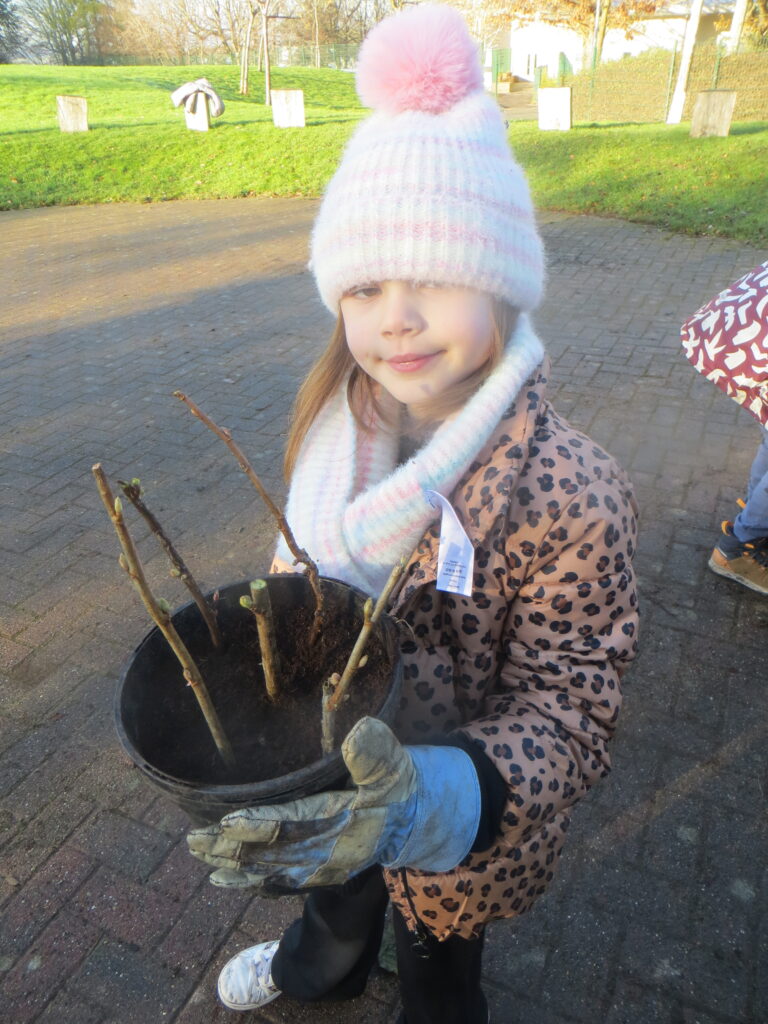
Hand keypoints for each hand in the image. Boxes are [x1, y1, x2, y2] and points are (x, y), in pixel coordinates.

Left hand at [186, 717, 479, 890]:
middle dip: (231, 849)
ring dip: (232, 865)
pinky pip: (279, 882)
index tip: (228, 821)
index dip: (260, 825)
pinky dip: (250, 881)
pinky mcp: (317, 872)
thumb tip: (360, 731)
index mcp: (341, 822)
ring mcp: (321, 867)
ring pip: (269, 869)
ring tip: (198, 856)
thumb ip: (376, 751)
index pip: (293, 825)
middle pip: (272, 853)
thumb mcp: (394, 763)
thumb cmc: (399, 784)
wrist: (416, 818)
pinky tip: (223, 879)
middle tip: (193, 841)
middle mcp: (327, 852)